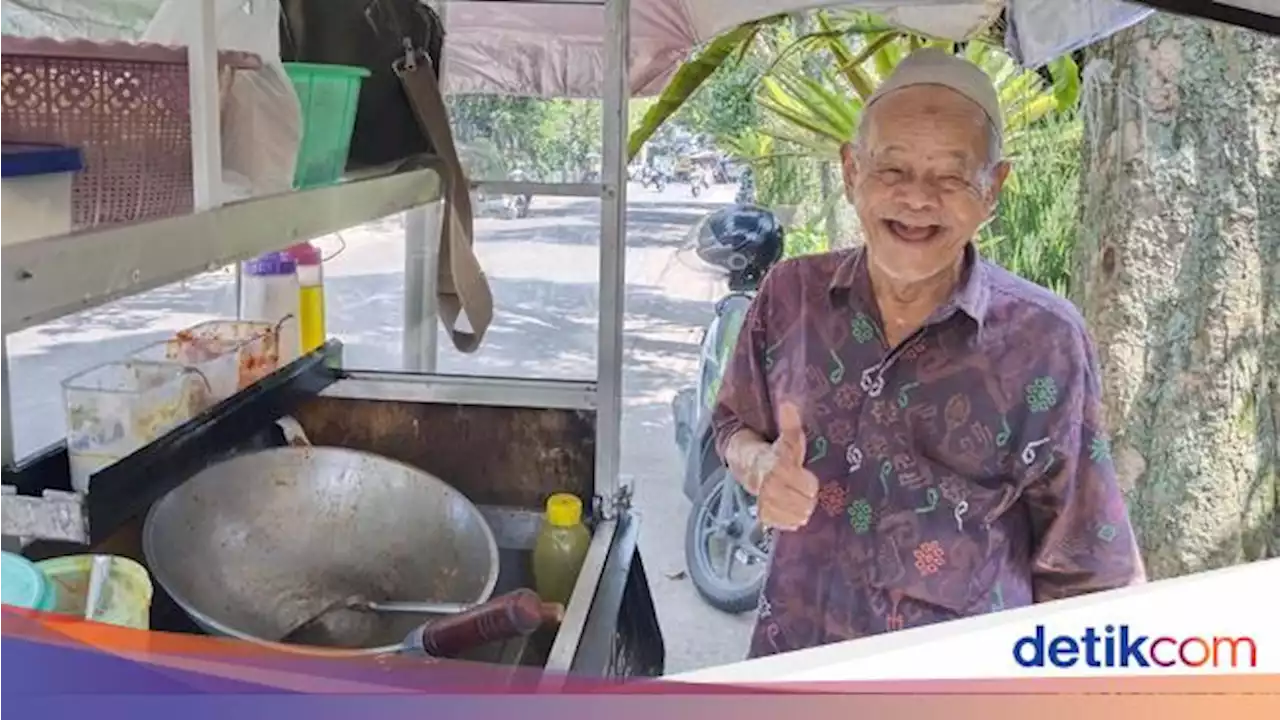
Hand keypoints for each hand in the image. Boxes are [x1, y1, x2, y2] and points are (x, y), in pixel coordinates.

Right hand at [733, 403, 818, 531]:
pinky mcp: (766, 517)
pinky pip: (789, 524)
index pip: (805, 485)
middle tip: (804, 488)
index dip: (808, 482)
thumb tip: (789, 404)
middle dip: (808, 497)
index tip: (806, 476)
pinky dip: (793, 518)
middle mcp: (770, 489)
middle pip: (805, 503)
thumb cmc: (776, 453)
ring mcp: (767, 505)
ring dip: (802, 508)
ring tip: (799, 498)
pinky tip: (792, 508)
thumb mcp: (787, 439)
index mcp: (776, 468)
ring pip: (799, 515)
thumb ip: (790, 425)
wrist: (750, 467)